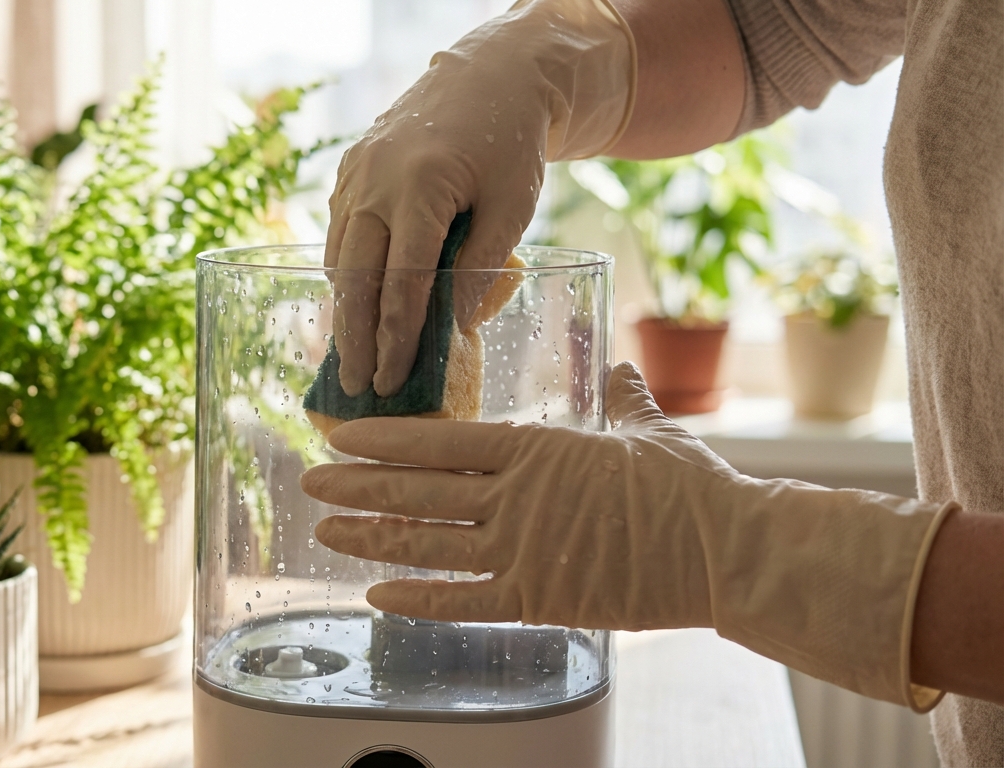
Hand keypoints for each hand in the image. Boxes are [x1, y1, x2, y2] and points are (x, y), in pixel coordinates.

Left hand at [304, 362, 952, 707]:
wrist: (726, 547)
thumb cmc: (690, 485)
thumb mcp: (647, 427)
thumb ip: (619, 395)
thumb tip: (617, 365)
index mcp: (535, 447)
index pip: (439, 439)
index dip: (383, 440)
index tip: (342, 435)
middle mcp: (515, 495)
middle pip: (416, 489)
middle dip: (356, 486)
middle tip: (309, 481)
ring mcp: (522, 549)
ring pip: (426, 543)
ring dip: (370, 536)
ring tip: (325, 532)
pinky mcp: (538, 598)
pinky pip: (462, 600)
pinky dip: (415, 598)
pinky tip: (376, 593)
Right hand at [325, 0, 634, 397]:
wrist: (488, 77)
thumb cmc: (509, 143)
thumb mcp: (513, 206)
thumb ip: (485, 267)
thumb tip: (456, 328)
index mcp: (421, 188)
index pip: (402, 281)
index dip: (397, 337)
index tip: (394, 380)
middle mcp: (375, 181)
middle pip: (355, 277)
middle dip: (355, 338)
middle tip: (359, 386)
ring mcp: (355, 174)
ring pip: (339, 257)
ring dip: (344, 310)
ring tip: (353, 358)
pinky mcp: (349, 172)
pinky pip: (339, 234)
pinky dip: (345, 274)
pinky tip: (356, 306)